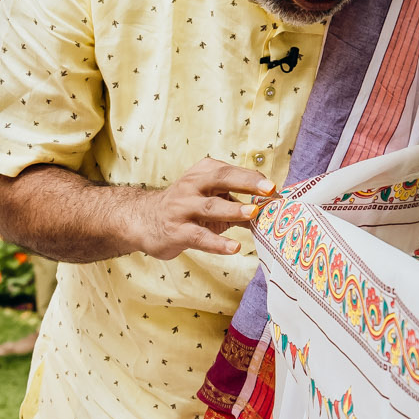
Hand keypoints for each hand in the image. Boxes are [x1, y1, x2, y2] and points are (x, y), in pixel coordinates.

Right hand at [129, 157, 273, 258]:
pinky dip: (217, 242)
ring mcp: (181, 208)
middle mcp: (191, 186)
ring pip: (210, 207)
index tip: (274, 186)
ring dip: (233, 210)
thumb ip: (237, 203)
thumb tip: (271, 213)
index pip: (230, 171)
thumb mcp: (209, 198)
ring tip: (253, 214)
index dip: (253, 178)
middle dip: (246, 183)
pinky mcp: (176, 231)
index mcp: (202, 173)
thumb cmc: (186, 209)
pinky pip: (199, 236)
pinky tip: (233, 247)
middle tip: (269, 190)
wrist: (144, 220)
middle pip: (220, 179)